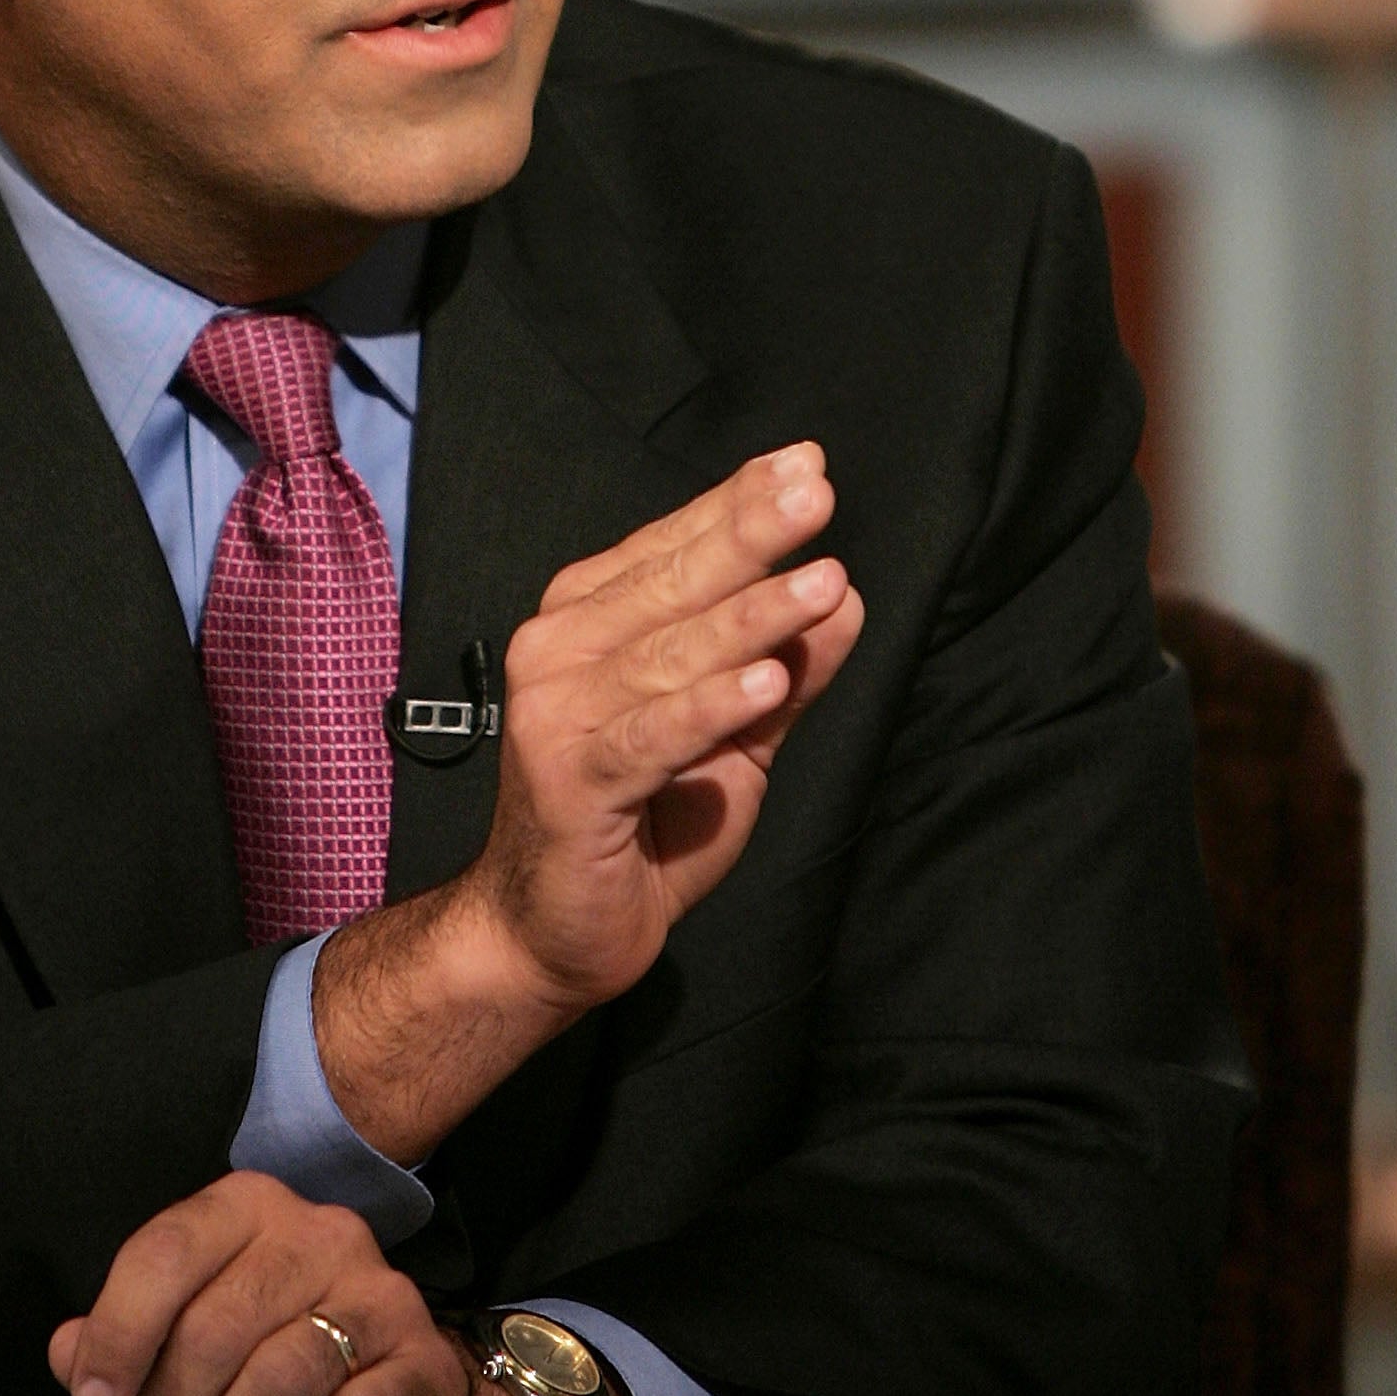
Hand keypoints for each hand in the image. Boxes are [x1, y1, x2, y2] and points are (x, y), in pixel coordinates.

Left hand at [47, 1172, 638, 1395]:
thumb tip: (65, 1352)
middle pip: (213, 1326)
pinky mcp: (420, 1359)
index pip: (165, 1251)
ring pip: (279, 1375)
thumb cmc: (274, 1372)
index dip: (118, 1333)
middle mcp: (318, 1231)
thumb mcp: (185, 1350)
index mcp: (248, 1207)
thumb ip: (120, 1342)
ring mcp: (378, 1290)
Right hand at [467, 440, 863, 1014]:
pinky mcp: (570, 781)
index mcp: (587, 622)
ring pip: (668, 655)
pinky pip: (651, 737)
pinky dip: (709, 708)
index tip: (805, 464)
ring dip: (751, 618)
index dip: (737, 504)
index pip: (671, 548)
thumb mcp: (736, 743)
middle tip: (816, 494)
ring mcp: (557, 714)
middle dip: (749, 535)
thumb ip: (785, 674)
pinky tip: (765, 680)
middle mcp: (559, 652)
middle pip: (669, 584)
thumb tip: (847, 597)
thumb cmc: (642, 826)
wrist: (549, 931)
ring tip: (822, 582)